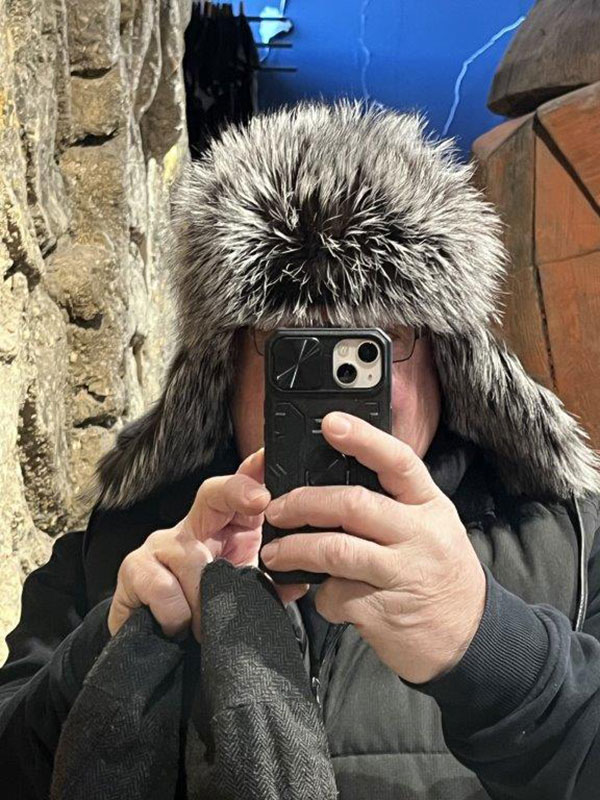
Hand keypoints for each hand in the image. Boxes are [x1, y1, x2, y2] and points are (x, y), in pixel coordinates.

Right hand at [108, 449, 307, 640]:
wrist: (153, 643)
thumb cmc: (200, 610)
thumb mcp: (239, 594)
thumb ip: (269, 586)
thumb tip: (298, 583)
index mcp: (221, 531)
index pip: (237, 494)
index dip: (253, 476)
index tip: (267, 464)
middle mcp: (190, 528)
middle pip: (211, 494)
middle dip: (237, 491)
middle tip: (259, 500)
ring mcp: (159, 544)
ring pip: (192, 558)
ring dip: (205, 597)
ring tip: (207, 623)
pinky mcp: (134, 568)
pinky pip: (165, 588)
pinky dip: (178, 615)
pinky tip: (177, 626)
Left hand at [260, 413, 485, 683]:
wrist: (470, 638)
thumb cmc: (441, 572)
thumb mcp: (432, 526)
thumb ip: (395, 504)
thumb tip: (335, 482)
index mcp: (430, 506)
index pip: (398, 461)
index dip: (364, 438)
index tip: (331, 423)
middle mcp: (419, 535)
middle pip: (354, 505)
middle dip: (305, 503)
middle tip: (278, 508)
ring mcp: (402, 574)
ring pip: (336, 551)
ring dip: (296, 550)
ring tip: (275, 553)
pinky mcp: (382, 611)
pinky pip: (336, 595)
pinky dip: (321, 596)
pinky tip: (325, 596)